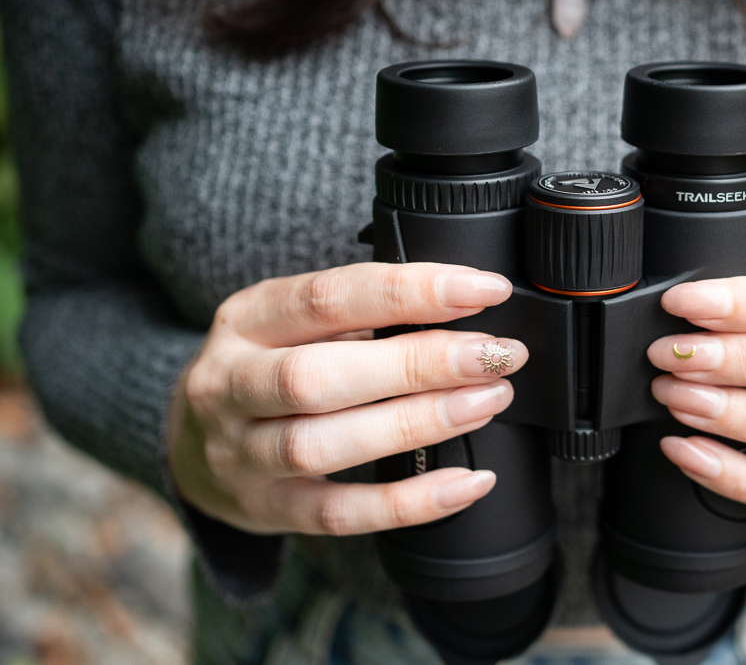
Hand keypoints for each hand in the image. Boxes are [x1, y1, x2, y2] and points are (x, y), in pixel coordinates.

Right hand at [168, 262, 528, 535]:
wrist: (191, 444)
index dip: (411, 291)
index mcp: (246, 320)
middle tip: (495, 355)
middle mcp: (230, 386)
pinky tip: (467, 483)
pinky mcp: (268, 511)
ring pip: (323, 446)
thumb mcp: (290, 322)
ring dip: (416, 424)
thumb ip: (357, 314)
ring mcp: (241, 456)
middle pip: (317, 378)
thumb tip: (462, 306)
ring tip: (487, 402)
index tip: (483, 289)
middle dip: (418, 363)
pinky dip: (410, 502)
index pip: (328, 297)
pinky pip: (341, 515)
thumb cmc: (267, 367)